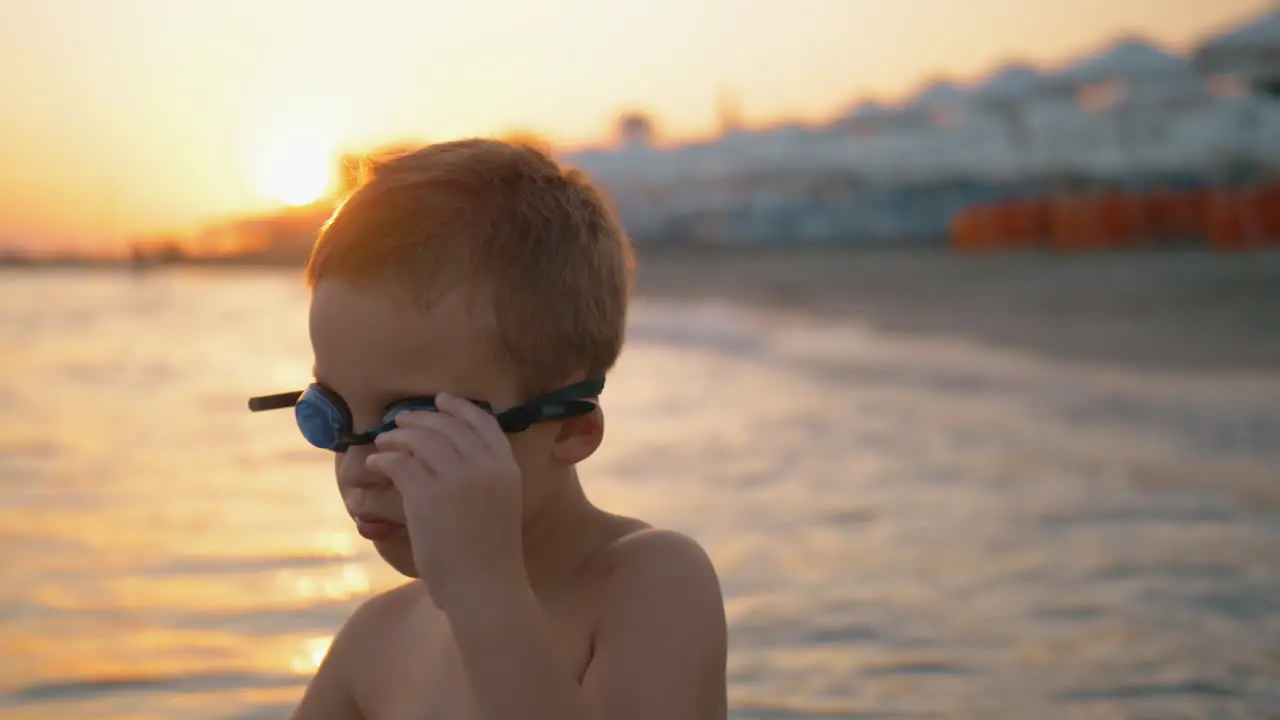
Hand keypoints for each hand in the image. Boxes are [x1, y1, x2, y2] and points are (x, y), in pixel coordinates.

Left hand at [366, 393, 527, 611]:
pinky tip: (375, 465)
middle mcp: (484, 466)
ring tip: (384, 441)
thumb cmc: (490, 557)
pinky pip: (399, 463)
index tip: (441, 400)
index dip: (459, 407)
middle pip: (447, 426)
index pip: (482, 422)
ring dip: (397, 437)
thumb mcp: (498, 507)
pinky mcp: (428, 495)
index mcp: (506, 468)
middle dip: (421, 418)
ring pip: (420, 440)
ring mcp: (456, 479)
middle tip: (401, 420)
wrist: (485, 588)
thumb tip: (451, 459)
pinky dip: (384, 460)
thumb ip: (484, 480)